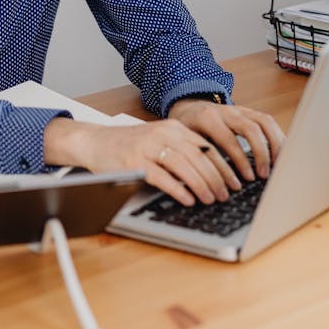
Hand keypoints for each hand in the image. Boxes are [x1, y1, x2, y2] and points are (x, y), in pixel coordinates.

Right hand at [44, 116, 261, 206]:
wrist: (94, 142)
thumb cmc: (128, 145)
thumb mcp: (158, 140)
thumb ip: (181, 150)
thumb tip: (211, 173)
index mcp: (173, 127)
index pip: (206, 146)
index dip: (224, 166)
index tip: (234, 183)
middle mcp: (162, 134)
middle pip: (199, 156)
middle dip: (217, 178)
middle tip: (226, 195)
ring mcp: (148, 147)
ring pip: (184, 166)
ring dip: (202, 185)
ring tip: (212, 199)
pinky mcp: (134, 162)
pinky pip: (162, 177)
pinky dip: (178, 190)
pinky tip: (189, 200)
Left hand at [167, 99, 284, 183]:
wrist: (188, 107)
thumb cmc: (186, 129)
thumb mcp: (185, 141)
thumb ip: (199, 156)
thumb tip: (210, 184)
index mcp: (207, 118)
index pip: (229, 139)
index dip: (241, 160)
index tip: (249, 178)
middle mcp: (226, 110)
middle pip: (251, 128)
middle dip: (261, 153)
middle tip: (264, 175)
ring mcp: (239, 109)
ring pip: (264, 121)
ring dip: (274, 144)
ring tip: (278, 166)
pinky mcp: (249, 112)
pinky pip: (268, 121)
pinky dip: (277, 137)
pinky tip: (280, 153)